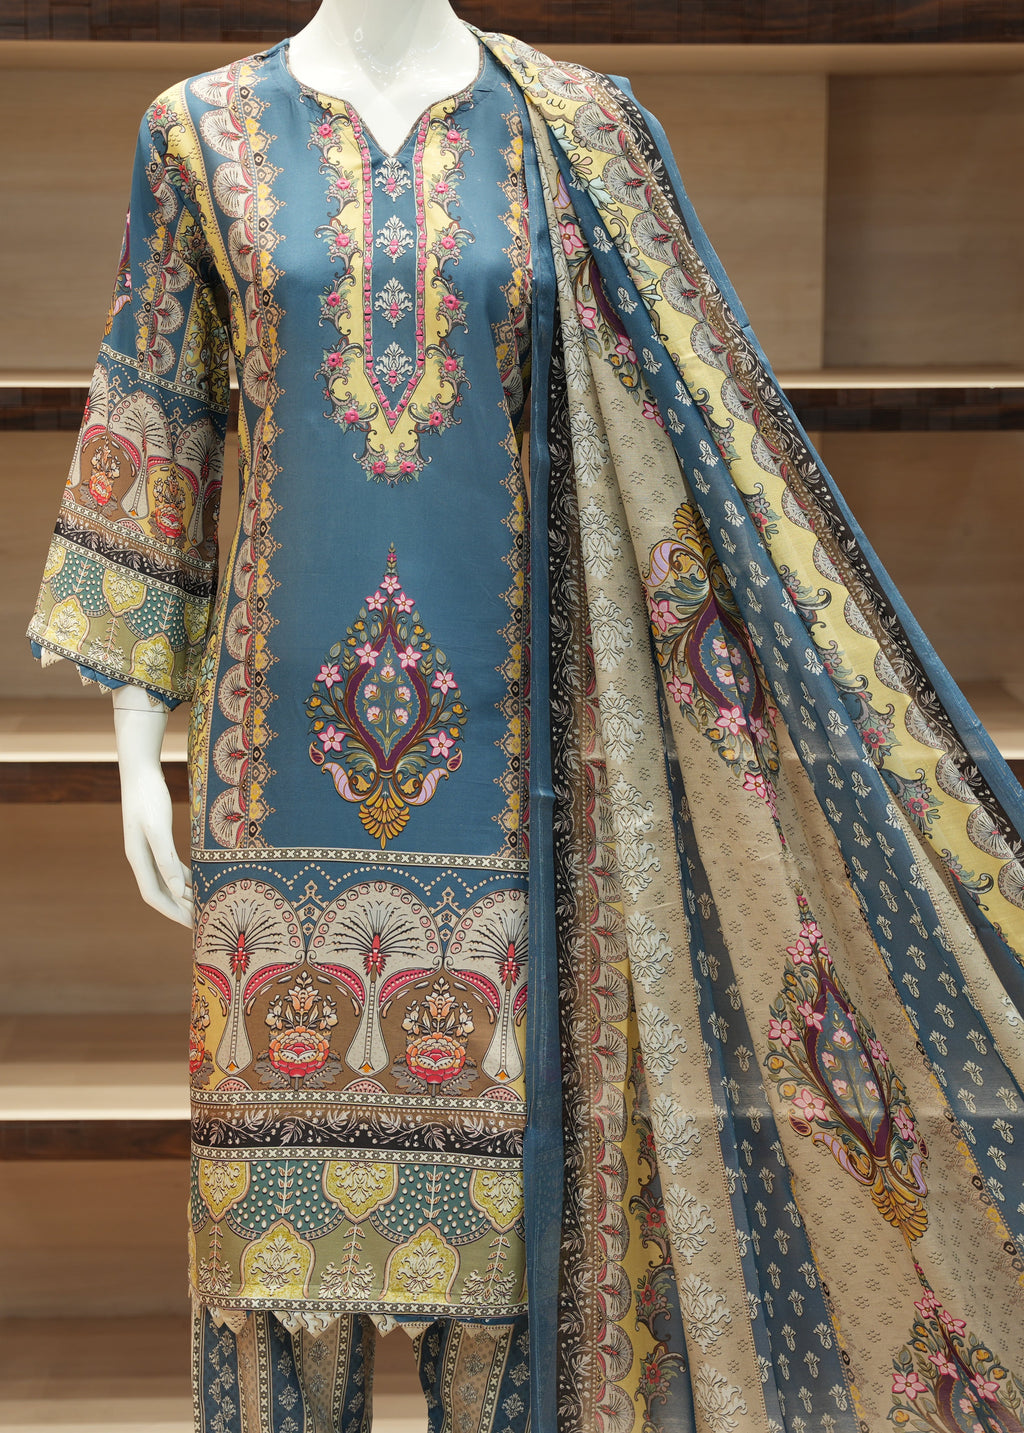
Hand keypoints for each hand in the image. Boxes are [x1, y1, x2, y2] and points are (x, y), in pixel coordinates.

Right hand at [112, 685, 191, 926]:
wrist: (140, 771)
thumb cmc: (148, 797)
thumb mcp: (158, 828)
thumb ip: (166, 859)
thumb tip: (177, 890)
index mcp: (138, 859)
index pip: (153, 896)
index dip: (172, 912)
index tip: (191, 925)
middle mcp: (141, 858)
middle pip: (160, 893)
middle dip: (179, 909)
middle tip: (202, 921)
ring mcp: (148, 850)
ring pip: (166, 881)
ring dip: (183, 894)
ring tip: (204, 904)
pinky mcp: (157, 840)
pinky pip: (171, 866)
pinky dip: (184, 876)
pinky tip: (199, 879)